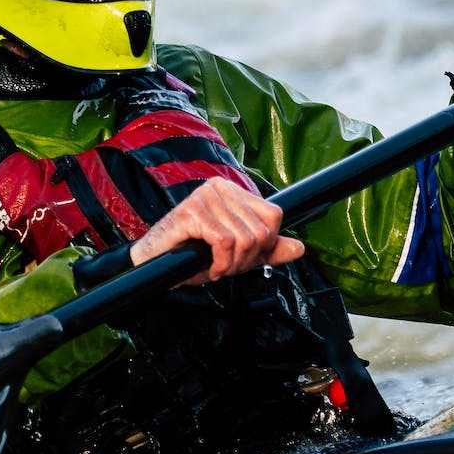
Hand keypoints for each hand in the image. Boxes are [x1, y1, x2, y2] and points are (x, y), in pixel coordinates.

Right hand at [127, 177, 304, 282]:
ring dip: (230, 265)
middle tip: (224, 265)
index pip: (273, 217)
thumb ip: (268, 250)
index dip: (264, 246)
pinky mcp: (192, 210)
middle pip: (261, 232)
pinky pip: (225, 242)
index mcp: (234, 191)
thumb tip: (300, 248)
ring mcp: (206, 196)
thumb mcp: (238, 254)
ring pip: (244, 239)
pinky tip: (207, 266)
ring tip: (214, 266)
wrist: (153, 264)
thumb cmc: (192, 255)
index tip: (241, 257)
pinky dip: (219, 263)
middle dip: (246, 260)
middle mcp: (221, 187)